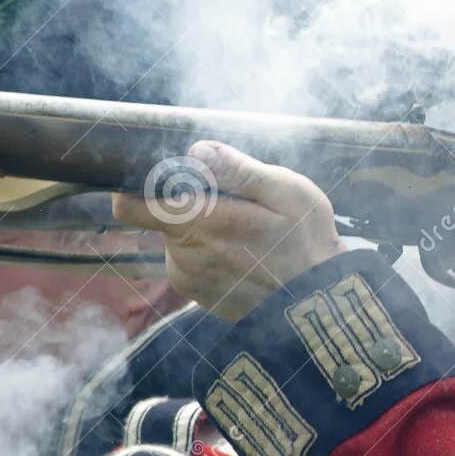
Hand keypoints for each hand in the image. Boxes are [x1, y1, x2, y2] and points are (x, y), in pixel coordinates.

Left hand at [113, 141, 346, 321]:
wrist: (322, 305)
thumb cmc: (308, 243)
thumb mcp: (288, 193)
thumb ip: (239, 170)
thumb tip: (198, 150)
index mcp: (201, 223)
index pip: (132, 206)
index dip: (137, 186)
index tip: (163, 177)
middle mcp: (185, 255)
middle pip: (161, 217)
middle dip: (190, 205)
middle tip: (236, 208)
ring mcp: (190, 280)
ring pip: (177, 239)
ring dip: (202, 231)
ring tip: (248, 237)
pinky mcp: (200, 296)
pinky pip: (191, 263)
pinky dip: (211, 255)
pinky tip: (245, 258)